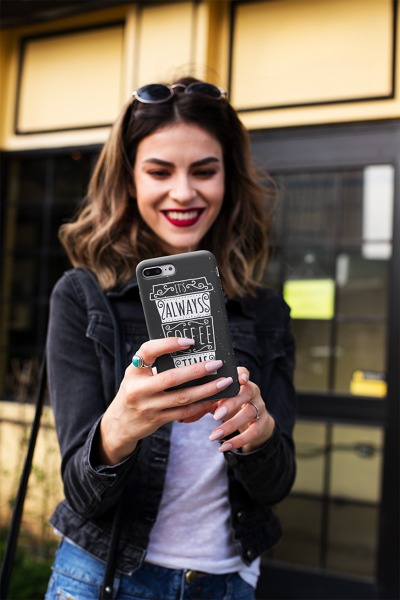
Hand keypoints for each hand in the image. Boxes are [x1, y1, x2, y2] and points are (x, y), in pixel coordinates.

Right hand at [98, 337, 232, 464]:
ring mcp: (148, 406)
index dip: (169, 344)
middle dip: (197, 370)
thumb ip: (155, 362)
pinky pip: (184, 412)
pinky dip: (201, 404)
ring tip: (224, 382)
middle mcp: (139, 388)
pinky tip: (214, 398)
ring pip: (182, 397)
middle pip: (171, 378)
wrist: (120, 423)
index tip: (190, 341)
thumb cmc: (135, 390)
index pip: (148, 351)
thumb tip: (190, 348)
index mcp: (134, 370)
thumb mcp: (137, 374)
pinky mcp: (158, 420)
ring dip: (206, 390)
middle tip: (217, 363)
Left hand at [208, 368, 274, 452]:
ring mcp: (260, 407)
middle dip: (232, 403)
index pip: (243, 373)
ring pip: (250, 413)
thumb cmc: (229, 405)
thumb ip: (204, 404)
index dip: (242, 374)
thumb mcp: (217, 401)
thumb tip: (182, 415)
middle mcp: (253, 392)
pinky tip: (223, 447)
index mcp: (241, 382)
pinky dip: (238, 440)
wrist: (251, 421)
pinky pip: (254, 432)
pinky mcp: (263, 423)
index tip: (239, 379)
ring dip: (230, 425)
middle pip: (247, 393)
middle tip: (215, 415)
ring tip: (213, 436)